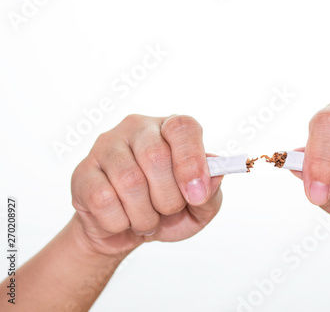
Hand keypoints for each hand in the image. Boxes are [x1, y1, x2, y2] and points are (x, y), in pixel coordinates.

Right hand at [71, 115, 222, 255]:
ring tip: (146, 219)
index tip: (196, 195)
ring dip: (144, 215)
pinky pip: (102, 199)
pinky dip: (119, 222)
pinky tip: (121, 219)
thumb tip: (215, 174)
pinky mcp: (83, 170)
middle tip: (168, 211)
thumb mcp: (198, 209)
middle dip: (168, 199)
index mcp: (170, 129)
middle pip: (156, 157)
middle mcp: (138, 128)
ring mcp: (106, 145)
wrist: (125, 232)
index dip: (191, 161)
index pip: (183, 128)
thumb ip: (211, 192)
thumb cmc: (166, 213)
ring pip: (129, 181)